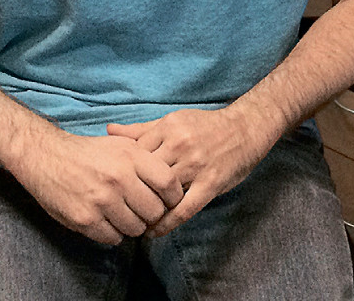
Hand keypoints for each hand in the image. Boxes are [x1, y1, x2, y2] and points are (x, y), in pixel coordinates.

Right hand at [12, 126, 183, 245]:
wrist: (47, 156)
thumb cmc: (88, 152)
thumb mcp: (120, 144)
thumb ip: (146, 159)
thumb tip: (172, 183)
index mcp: (131, 155)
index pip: (169, 183)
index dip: (173, 196)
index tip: (166, 200)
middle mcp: (119, 178)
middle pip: (155, 211)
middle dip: (151, 214)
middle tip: (141, 209)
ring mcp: (102, 200)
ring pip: (136, 228)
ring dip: (132, 225)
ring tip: (122, 213)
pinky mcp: (86, 219)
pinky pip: (114, 238)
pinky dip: (113, 232)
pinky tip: (106, 218)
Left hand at [107, 105, 272, 236]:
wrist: (244, 128)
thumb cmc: (205, 125)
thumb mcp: (172, 121)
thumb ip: (141, 129)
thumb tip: (109, 131)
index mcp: (167, 127)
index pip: (135, 152)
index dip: (122, 170)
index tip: (112, 185)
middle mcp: (179, 145)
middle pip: (146, 172)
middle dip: (132, 190)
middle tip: (117, 208)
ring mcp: (195, 165)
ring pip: (162, 192)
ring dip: (147, 209)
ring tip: (133, 222)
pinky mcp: (210, 184)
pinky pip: (184, 209)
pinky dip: (167, 223)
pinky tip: (155, 231)